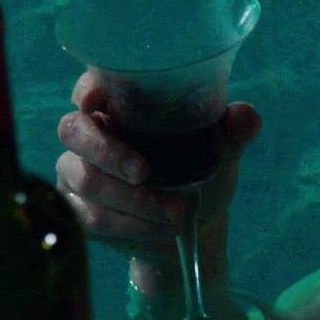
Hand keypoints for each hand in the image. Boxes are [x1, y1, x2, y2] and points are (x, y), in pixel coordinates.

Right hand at [54, 72, 260, 259]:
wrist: (192, 228)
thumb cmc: (199, 172)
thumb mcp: (219, 152)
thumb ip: (230, 133)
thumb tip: (247, 116)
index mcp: (119, 107)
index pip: (89, 88)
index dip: (86, 91)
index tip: (98, 100)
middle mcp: (89, 135)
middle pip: (73, 131)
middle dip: (108, 151)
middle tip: (144, 172)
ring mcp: (77, 172)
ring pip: (86, 180)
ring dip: (133, 200)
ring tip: (175, 214)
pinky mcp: (78, 210)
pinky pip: (93, 217)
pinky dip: (130, 226)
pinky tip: (160, 231)